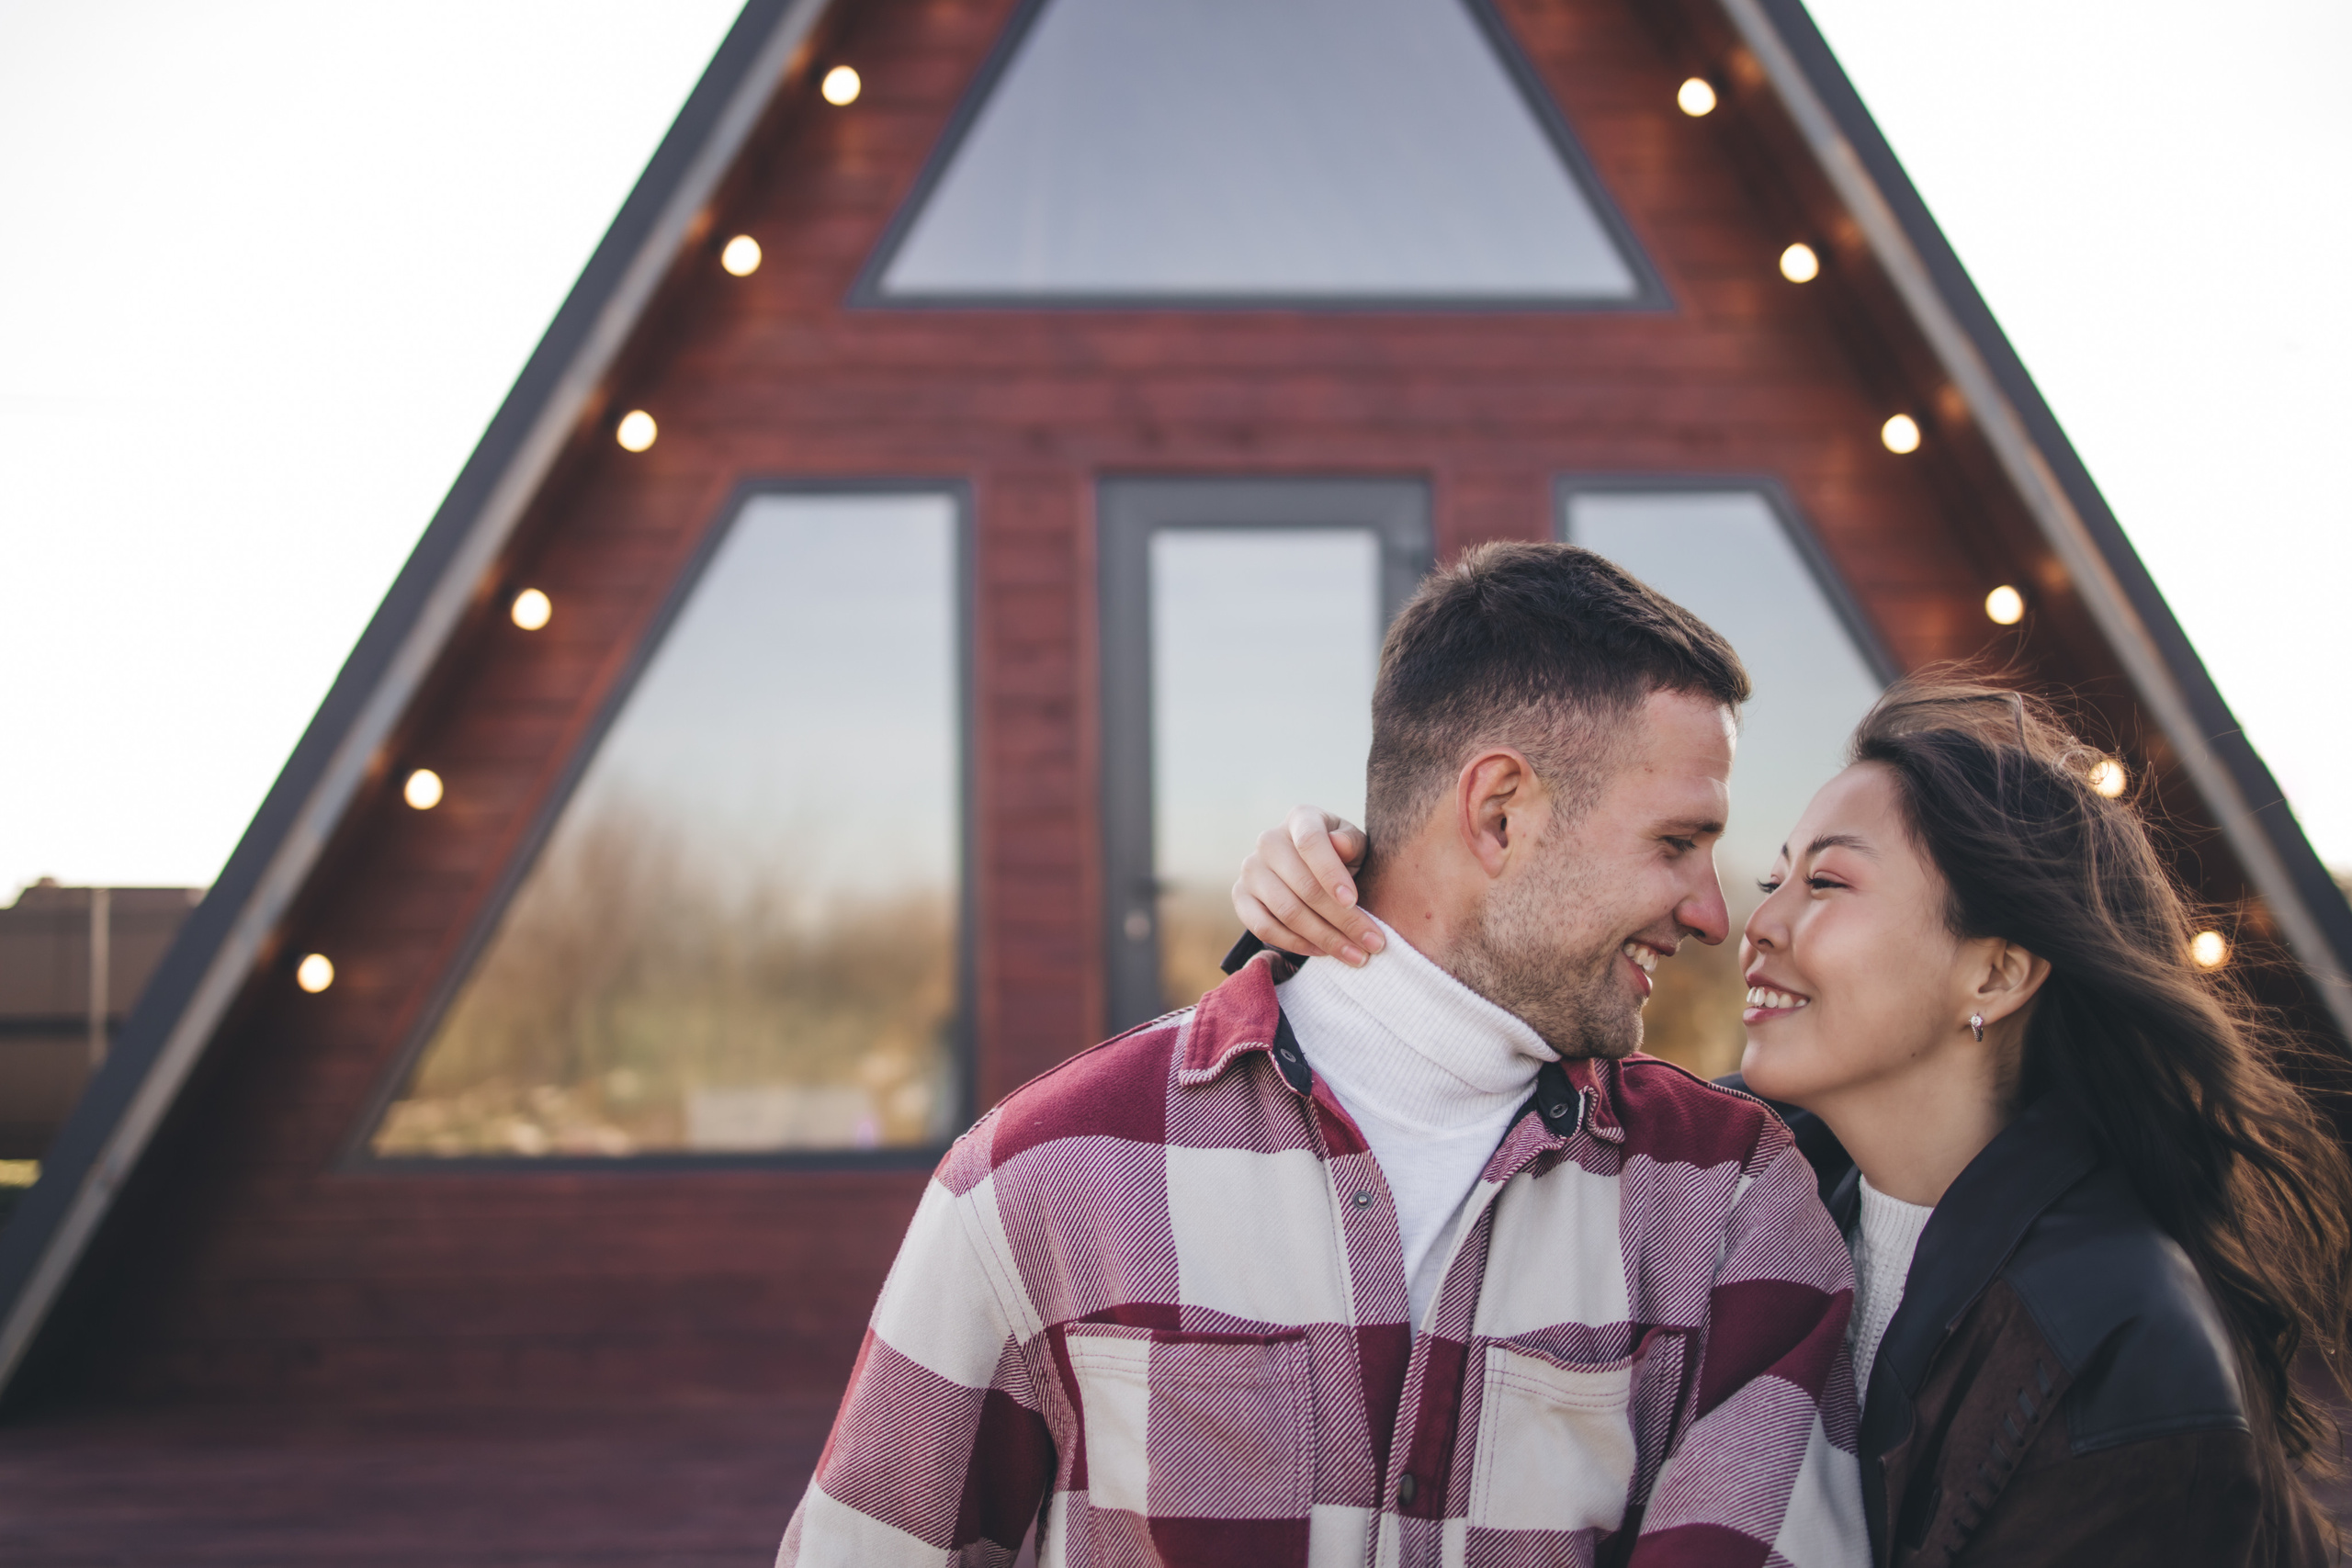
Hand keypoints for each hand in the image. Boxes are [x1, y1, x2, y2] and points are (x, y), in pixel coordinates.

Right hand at [1231, 805, 1382, 966]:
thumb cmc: (1340, 856)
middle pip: (1304, 885)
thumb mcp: (1355, 845)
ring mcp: (1251, 870)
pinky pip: (1264, 928)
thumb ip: (1351, 843)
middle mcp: (1269, 841)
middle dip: (1343, 920)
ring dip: (1325, 938)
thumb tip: (1340, 844)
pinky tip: (1323, 951)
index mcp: (1300, 819)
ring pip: (1287, 911)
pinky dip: (1296, 944)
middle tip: (1372, 944)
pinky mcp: (1240, 897)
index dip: (1331, 873)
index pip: (1310, 842)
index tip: (1353, 901)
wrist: (1310, 869)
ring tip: (1355, 954)